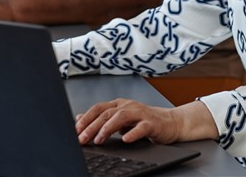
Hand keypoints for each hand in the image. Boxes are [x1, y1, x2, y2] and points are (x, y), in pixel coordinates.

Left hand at [74, 99, 217, 145]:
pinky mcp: (152, 123)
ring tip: (99, 139)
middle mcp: (128, 106)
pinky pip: (141, 127)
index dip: (86, 118)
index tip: (75, 130)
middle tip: (82, 138)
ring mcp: (140, 113)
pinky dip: (132, 133)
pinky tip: (125, 140)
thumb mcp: (120, 119)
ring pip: (120, 117)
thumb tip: (79, 118)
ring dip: (108, 129)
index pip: (98, 108)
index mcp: (119, 104)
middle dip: (92, 126)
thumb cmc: (144, 122)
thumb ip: (102, 118)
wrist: (170, 123)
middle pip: (106, 113)